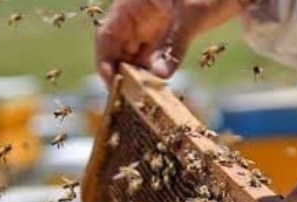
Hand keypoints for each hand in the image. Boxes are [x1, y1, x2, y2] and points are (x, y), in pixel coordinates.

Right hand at [95, 0, 241, 84]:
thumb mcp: (191, 15)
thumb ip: (174, 45)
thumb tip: (160, 77)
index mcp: (132, 3)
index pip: (107, 34)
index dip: (105, 60)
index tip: (112, 83)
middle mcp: (135, 17)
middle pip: (116, 49)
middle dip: (120, 73)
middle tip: (126, 98)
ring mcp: (149, 29)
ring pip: (132, 57)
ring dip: (135, 77)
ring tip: (140, 97)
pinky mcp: (162, 39)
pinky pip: (150, 60)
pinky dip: (150, 75)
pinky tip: (154, 89)